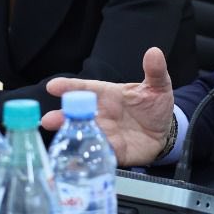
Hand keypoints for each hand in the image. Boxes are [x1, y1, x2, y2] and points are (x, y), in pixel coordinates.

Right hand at [44, 46, 175, 166]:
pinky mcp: (112, 151)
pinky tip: (75, 161)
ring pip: (84, 134)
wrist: (164, 131)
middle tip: (48, 119)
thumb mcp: (157, 86)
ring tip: (60, 139)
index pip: (85, 89)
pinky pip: (98, 154)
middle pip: (78, 114)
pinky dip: (87, 158)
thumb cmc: (153, 105)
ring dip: (71, 137)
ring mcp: (105, 133)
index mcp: (107, 94)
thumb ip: (154, 71)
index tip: (53, 86)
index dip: (69, 87)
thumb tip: (154, 52)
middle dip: (62, 116)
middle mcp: (101, 114)